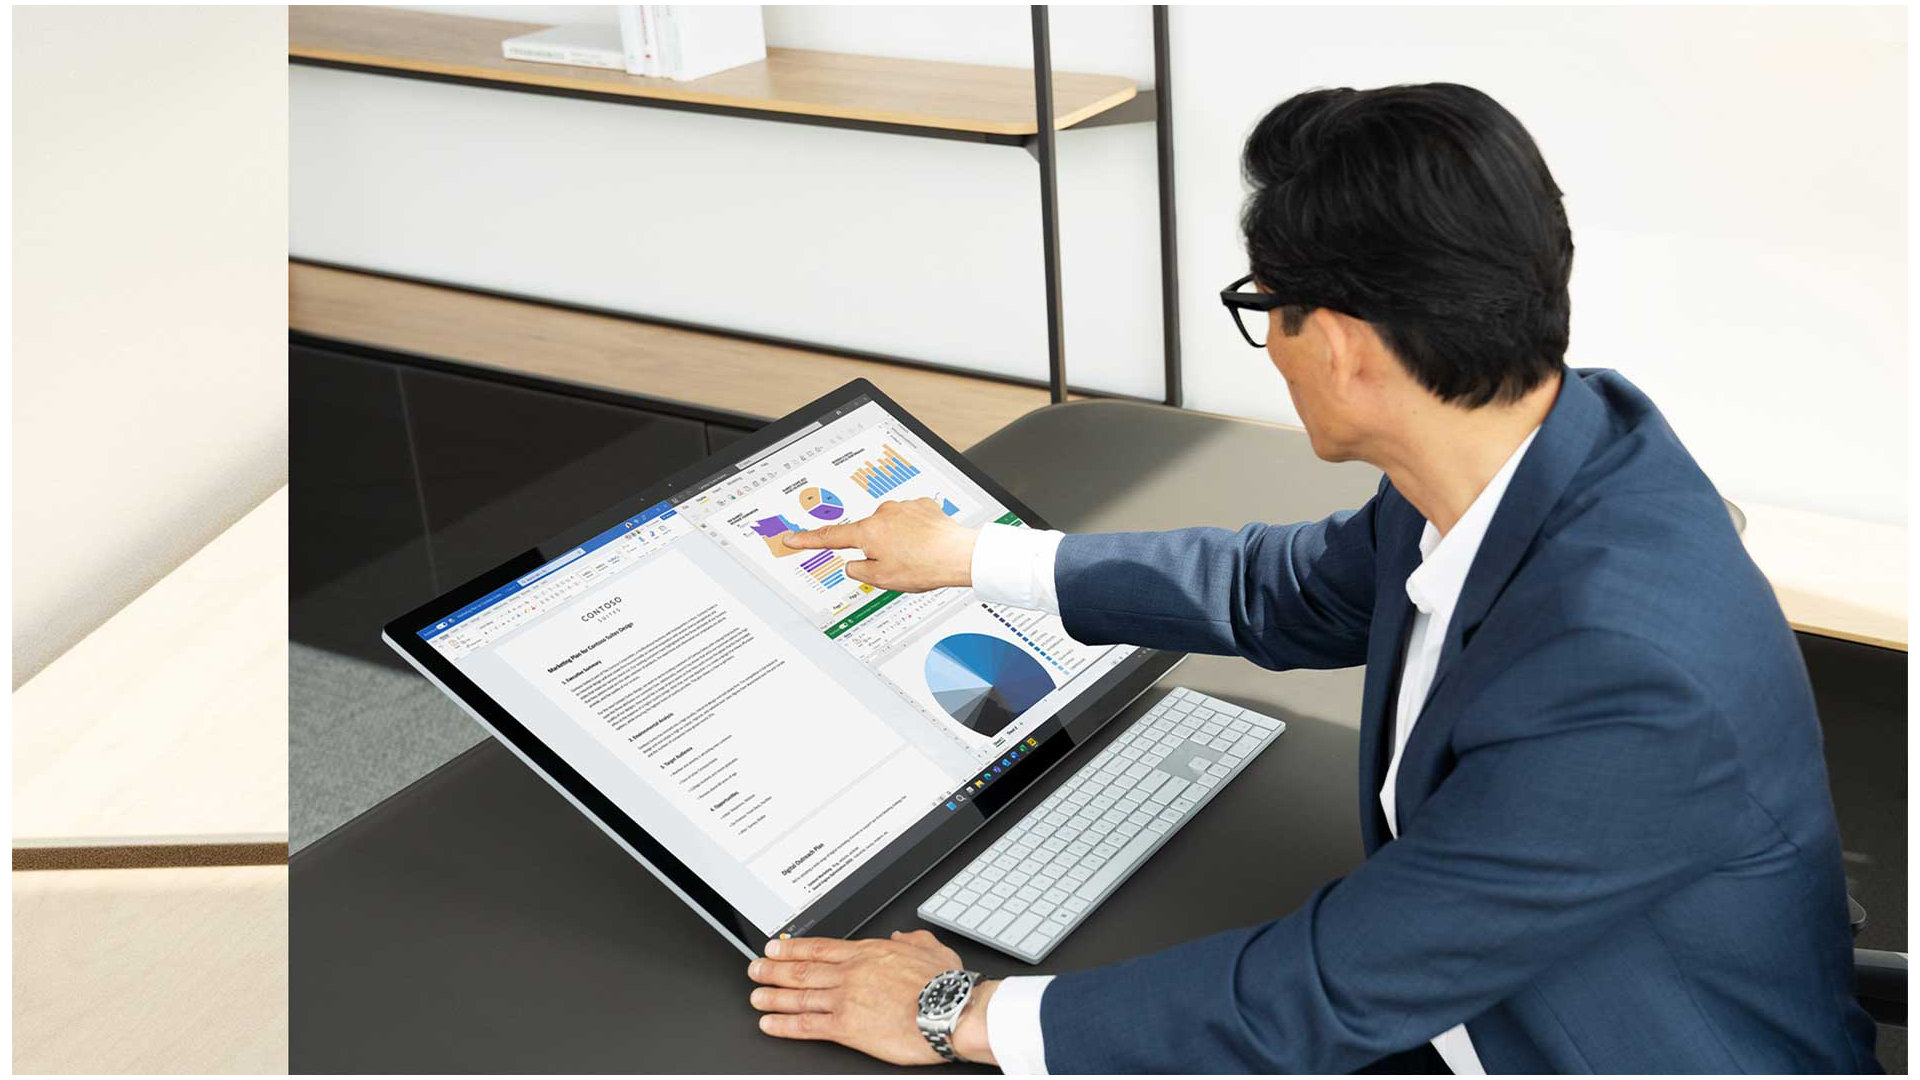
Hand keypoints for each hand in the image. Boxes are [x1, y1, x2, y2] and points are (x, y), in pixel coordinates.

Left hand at [748, 930, 998, 1065]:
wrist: (950, 1010)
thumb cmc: (946, 985)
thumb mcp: (931, 948)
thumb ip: (912, 939)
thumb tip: (902, 935)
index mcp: (869, 953)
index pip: (820, 948)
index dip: (793, 948)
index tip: (775, 947)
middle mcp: (851, 974)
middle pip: (802, 969)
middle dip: (774, 970)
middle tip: (755, 969)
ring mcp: (846, 999)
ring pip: (799, 995)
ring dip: (773, 996)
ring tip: (755, 996)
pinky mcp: (847, 1027)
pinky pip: (808, 1025)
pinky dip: (785, 1025)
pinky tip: (770, 1024)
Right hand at [781, 498, 977, 592]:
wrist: (959, 555)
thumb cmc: (923, 567)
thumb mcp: (882, 579)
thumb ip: (859, 571)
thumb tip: (853, 564)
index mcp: (868, 532)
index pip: (830, 538)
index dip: (807, 540)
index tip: (791, 538)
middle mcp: (883, 514)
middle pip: (868, 534)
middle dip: (876, 548)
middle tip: (896, 565)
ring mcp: (903, 507)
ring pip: (890, 527)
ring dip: (897, 540)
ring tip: (916, 556)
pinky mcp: (922, 506)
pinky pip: (909, 520)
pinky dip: (914, 532)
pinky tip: (925, 544)